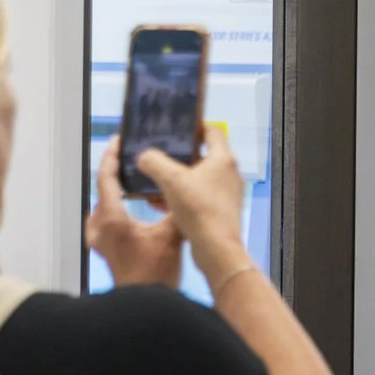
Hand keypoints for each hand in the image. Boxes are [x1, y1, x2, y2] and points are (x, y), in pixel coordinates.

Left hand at [87, 141, 184, 287]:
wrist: (145, 301)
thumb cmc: (156, 269)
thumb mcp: (171, 233)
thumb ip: (174, 209)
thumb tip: (182, 189)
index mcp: (112, 217)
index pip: (106, 177)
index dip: (112, 156)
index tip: (118, 140)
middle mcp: (99, 225)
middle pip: (103, 190)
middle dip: (116, 173)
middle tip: (132, 159)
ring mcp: (98, 238)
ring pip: (103, 206)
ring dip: (116, 192)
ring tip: (133, 182)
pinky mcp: (103, 248)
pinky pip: (105, 220)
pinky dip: (116, 209)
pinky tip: (130, 211)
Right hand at [134, 124, 252, 277]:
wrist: (216, 247)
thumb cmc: (198, 207)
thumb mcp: (170, 179)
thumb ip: (154, 162)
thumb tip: (144, 156)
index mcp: (223, 159)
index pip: (212, 131)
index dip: (194, 127)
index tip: (176, 130)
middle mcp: (230, 173)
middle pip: (202, 156)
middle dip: (179, 157)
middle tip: (158, 157)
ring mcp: (227, 193)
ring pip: (198, 178)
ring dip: (176, 179)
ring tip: (154, 182)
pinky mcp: (221, 210)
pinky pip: (198, 196)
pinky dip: (181, 196)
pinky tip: (160, 203)